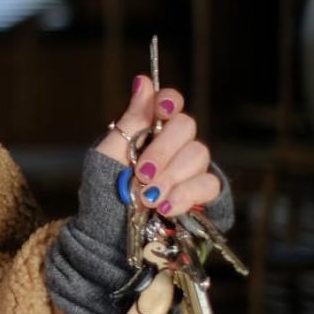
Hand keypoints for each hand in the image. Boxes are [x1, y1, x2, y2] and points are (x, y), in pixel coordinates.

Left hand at [94, 74, 222, 218]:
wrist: (108, 232)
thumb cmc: (105, 189)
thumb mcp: (110, 152)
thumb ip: (131, 120)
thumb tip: (143, 81)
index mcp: (150, 129)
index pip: (171, 102)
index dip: (170, 101)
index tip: (161, 110)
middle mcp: (174, 144)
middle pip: (187, 127)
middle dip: (162, 151)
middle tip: (141, 173)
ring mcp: (189, 168)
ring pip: (199, 155)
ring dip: (170, 177)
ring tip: (146, 196)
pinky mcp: (202, 193)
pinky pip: (208, 184)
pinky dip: (184, 196)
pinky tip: (164, 207)